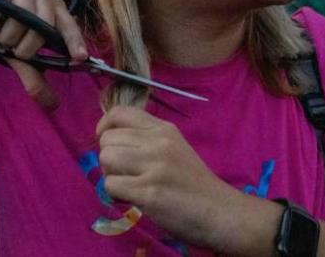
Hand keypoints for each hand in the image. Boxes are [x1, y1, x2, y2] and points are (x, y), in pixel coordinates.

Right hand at [0, 0, 86, 108]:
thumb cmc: (3, 24)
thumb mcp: (18, 53)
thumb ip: (34, 76)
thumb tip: (52, 105)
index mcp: (52, 8)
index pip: (68, 26)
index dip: (75, 42)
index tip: (80, 59)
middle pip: (40, 29)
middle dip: (24, 47)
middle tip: (12, 46)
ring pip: (16, 23)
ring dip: (2, 36)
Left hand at [97, 106, 238, 247]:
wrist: (220, 211)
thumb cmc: (193, 184)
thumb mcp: (174, 148)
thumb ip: (146, 140)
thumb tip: (109, 139)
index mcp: (164, 129)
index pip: (119, 113)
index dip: (104, 127)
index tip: (108, 143)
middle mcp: (158, 142)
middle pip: (108, 139)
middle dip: (109, 158)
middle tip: (125, 174)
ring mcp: (155, 166)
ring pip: (106, 158)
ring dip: (111, 175)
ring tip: (128, 185)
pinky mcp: (150, 191)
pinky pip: (111, 185)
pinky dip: (116, 195)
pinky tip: (133, 199)